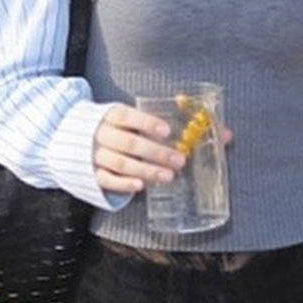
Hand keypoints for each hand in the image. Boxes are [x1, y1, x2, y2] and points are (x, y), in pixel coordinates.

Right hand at [93, 104, 232, 193]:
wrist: (76, 140)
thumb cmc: (123, 130)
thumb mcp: (142, 122)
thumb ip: (178, 125)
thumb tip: (226, 134)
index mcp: (113, 116)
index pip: (128, 117)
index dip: (146, 123)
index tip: (167, 131)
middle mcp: (103, 134)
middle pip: (129, 143)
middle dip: (155, 152)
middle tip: (179, 160)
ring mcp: (96, 155)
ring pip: (120, 163)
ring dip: (145, 170)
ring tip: (167, 176)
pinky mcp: (94, 174)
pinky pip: (107, 179)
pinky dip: (123, 184)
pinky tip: (141, 186)